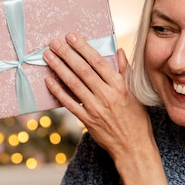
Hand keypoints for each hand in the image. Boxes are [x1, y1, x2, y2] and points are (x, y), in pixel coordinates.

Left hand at [43, 32, 151, 161]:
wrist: (134, 147)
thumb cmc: (136, 119)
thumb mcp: (135, 93)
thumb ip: (125, 71)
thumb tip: (119, 51)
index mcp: (120, 86)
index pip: (98, 62)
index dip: (83, 48)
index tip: (71, 37)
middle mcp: (107, 95)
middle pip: (83, 70)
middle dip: (67, 54)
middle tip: (54, 42)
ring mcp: (96, 108)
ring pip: (74, 84)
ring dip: (59, 68)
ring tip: (48, 56)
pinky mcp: (88, 121)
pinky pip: (69, 103)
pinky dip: (58, 91)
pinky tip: (49, 80)